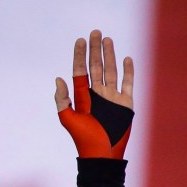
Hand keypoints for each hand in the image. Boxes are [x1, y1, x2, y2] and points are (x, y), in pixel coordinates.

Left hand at [55, 30, 134, 158]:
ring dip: (110, 55)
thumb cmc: (83, 139)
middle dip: (95, 50)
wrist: (101, 154)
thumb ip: (62, 100)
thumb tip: (59, 78)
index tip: (80, 40)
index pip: (81, 71)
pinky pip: (128, 83)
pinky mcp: (126, 103)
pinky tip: (126, 58)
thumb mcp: (68, 119)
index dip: (80, 56)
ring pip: (111, 71)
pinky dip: (128, 71)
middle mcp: (97, 94)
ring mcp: (112, 97)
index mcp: (82, 96)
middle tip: (95, 32)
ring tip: (107, 39)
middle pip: (96, 67)